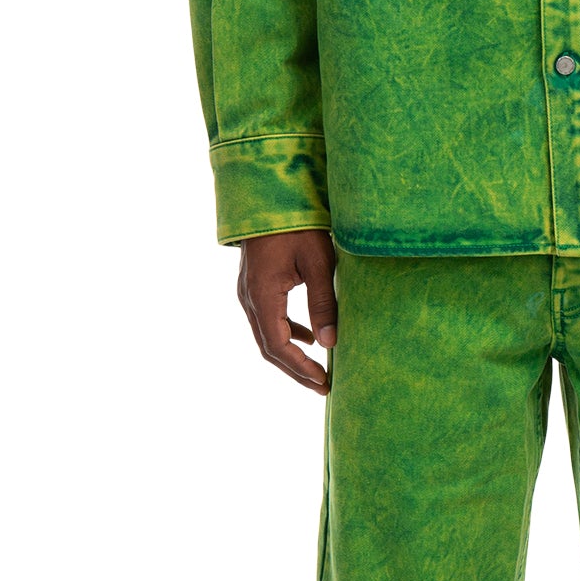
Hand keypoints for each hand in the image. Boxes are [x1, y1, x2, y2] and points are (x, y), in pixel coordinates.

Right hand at [235, 228, 338, 393]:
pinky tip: (307, 336)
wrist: (270, 194)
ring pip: (267, 335)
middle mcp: (248, 298)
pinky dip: (287, 333)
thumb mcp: (318, 262)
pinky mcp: (255, 285)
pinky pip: (268, 319)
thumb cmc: (297, 224)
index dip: (300, 369)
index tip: (324, 382)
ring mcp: (248, 292)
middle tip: (324, 386)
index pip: (278, 346)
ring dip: (291, 355)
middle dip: (296, 370)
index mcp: (261, 295)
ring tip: (318, 370)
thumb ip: (323, 303)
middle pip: (269, 347)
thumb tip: (330, 343)